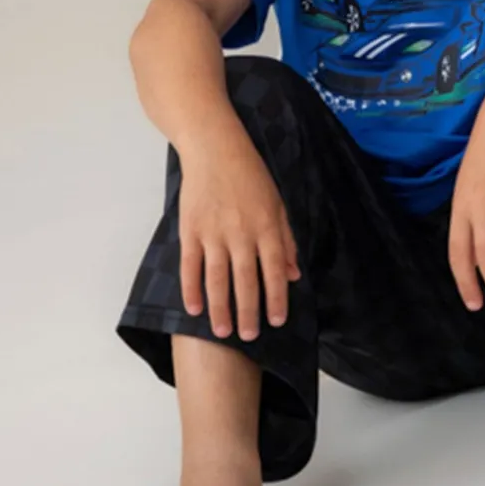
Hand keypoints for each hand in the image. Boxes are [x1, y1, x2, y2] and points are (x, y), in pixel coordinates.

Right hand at [177, 131, 300, 341]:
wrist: (215, 148)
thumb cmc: (250, 174)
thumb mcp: (277, 202)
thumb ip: (285, 239)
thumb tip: (294, 273)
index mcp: (267, 225)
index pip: (274, 270)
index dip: (276, 298)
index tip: (277, 321)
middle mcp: (242, 233)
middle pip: (246, 280)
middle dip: (249, 312)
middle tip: (249, 337)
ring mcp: (214, 233)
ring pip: (218, 280)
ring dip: (221, 308)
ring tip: (224, 332)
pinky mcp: (190, 230)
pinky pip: (191, 267)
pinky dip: (192, 290)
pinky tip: (194, 309)